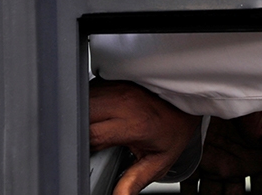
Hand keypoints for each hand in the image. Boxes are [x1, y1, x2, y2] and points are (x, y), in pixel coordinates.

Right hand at [89, 79, 202, 194]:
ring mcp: (116, 88)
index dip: (84, 149)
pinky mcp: (110, 80)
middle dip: (77, 132)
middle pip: (82, 115)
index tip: (87, 156)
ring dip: (78, 118)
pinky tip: (91, 116)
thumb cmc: (173, 129)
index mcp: (135, 123)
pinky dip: (83, 106)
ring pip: (80, 102)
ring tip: (87, 130)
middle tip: (84, 144)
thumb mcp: (159, 161)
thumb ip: (135, 180)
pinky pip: (86, 92)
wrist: (184, 100)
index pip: (93, 135)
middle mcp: (123, 102)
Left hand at [191, 109, 261, 194]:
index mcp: (253, 161)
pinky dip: (189, 191)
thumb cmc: (253, 103)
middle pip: (232, 194)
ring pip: (211, 191)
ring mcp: (214, 161)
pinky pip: (191, 181)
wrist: (228, 86)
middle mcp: (234, 163)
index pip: (259, 188)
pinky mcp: (196, 156)